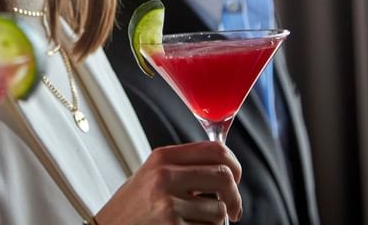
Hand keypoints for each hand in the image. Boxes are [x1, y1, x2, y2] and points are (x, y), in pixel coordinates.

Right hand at [95, 142, 242, 223]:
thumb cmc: (132, 206)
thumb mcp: (152, 175)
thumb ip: (182, 167)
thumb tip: (224, 167)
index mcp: (163, 157)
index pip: (215, 149)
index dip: (234, 165)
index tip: (235, 178)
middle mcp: (165, 175)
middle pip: (224, 177)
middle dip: (235, 198)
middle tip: (232, 210)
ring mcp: (168, 202)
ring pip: (219, 211)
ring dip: (216, 222)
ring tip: (196, 223)